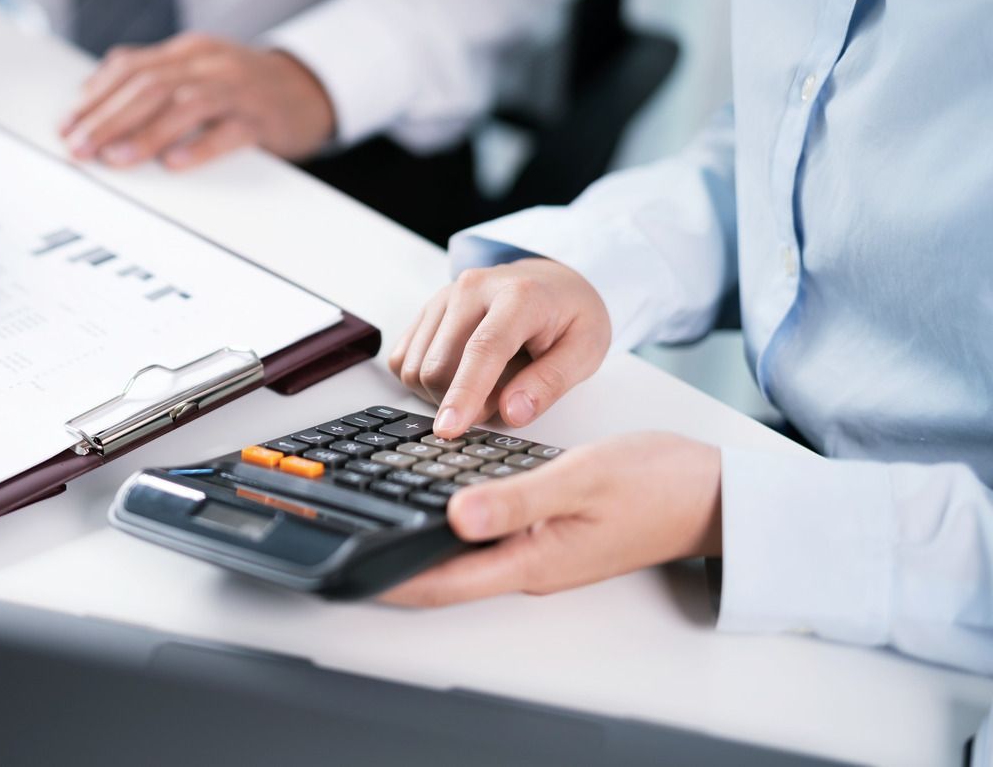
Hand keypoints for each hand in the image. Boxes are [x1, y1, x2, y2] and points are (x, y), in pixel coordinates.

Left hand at [59, 32, 334, 169]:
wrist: (309, 88)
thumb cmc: (242, 85)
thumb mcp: (195, 68)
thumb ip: (149, 73)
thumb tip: (91, 90)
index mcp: (188, 51)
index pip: (131, 67)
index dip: (95, 96)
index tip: (67, 125)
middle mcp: (210, 64)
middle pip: (150, 85)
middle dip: (108, 117)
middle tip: (80, 147)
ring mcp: (238, 89)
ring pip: (184, 104)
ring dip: (144, 133)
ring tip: (114, 158)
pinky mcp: (262, 118)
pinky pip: (229, 131)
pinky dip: (199, 147)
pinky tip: (173, 163)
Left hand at [381, 433, 722, 606]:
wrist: (713, 495)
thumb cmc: (657, 485)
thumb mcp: (580, 479)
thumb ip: (516, 501)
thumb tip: (455, 516)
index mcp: (533, 560)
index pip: (445, 582)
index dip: (393, 579)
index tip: (349, 573)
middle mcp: (531, 566)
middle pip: (448, 574)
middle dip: (397, 564)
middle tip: (348, 547)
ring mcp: (541, 553)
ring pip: (466, 557)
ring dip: (424, 545)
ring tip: (376, 528)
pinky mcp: (550, 536)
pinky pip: (491, 537)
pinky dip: (457, 526)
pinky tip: (438, 506)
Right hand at [388, 258, 610, 436]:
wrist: (550, 282)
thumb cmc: (570, 316)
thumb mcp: (585, 351)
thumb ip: (550, 383)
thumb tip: (513, 413)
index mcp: (518, 296)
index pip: (483, 348)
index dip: (465, 393)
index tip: (450, 429)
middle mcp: (472, 289)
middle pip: (439, 365)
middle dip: (461, 402)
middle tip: (502, 400)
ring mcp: (443, 297)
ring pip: (416, 367)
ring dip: (443, 393)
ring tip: (486, 380)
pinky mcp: (425, 311)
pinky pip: (404, 360)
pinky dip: (424, 381)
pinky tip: (458, 374)